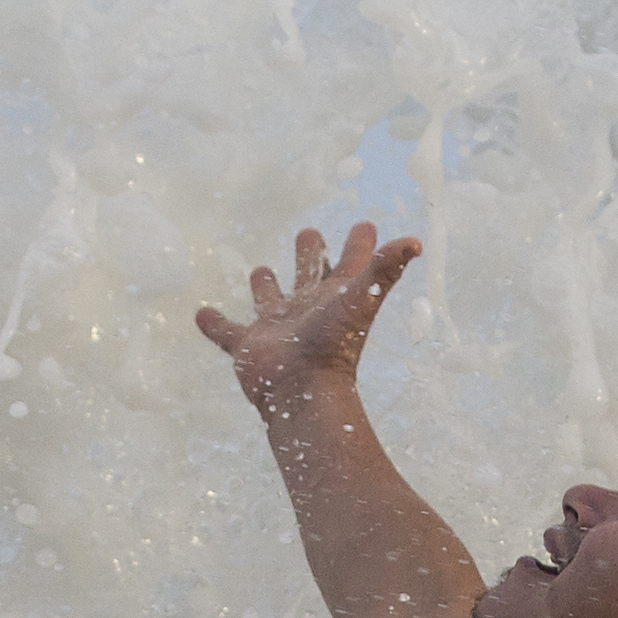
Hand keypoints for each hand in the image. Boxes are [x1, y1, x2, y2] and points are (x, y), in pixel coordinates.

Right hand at [198, 223, 420, 414]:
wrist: (301, 393)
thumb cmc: (332, 345)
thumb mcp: (361, 297)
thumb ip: (385, 268)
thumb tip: (417, 241)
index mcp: (335, 296)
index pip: (352, 262)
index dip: (360, 243)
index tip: (366, 225)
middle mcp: (307, 309)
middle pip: (309, 274)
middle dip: (310, 254)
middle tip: (309, 233)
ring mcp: (277, 328)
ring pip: (269, 300)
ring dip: (264, 285)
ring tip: (260, 270)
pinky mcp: (248, 346)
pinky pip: (227, 331)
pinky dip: (214, 324)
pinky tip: (201, 313)